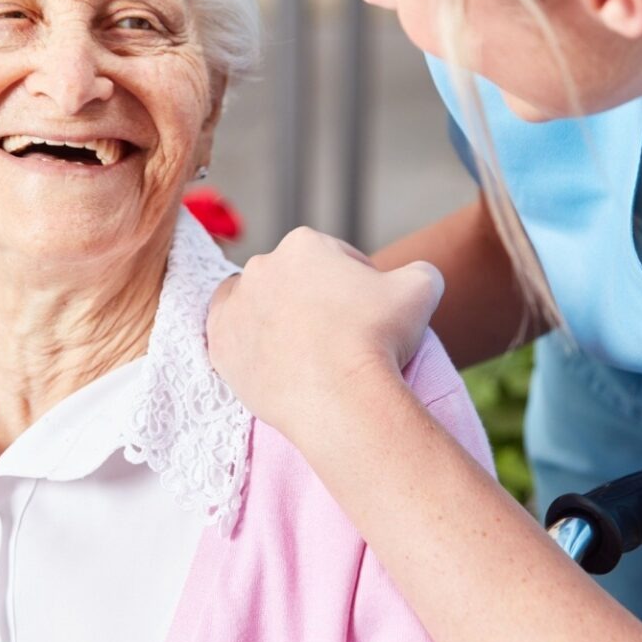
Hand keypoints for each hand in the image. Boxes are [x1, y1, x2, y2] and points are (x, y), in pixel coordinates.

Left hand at [207, 227, 443, 440]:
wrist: (340, 398)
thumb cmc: (378, 339)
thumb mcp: (422, 289)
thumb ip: (420, 271)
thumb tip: (417, 277)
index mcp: (303, 243)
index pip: (335, 259)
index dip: (357, 285)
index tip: (368, 313)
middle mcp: (261, 266)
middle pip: (295, 282)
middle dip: (314, 301)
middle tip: (339, 337)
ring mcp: (235, 306)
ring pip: (259, 307)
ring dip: (277, 320)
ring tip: (306, 352)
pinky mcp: (219, 344)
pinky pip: (234, 340)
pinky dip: (251, 348)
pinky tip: (276, 362)